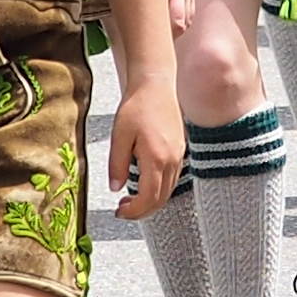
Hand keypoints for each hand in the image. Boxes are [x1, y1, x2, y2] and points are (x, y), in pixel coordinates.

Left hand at [104, 76, 183, 220]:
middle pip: (161, 199)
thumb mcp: (119, 136)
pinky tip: (143, 183)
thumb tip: (116, 188)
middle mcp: (172, 160)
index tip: (119, 212)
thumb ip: (117, 164)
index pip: (149, 198)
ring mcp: (179, 155)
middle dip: (142, 211)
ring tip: (130, 199)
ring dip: (150, 201)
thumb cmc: (137, 106)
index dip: (135, 211)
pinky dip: (158, 189)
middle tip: (122, 210)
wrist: (156, 84)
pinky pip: (172, 178)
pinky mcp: (180, 150)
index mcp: (157, 158)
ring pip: (168, 191)